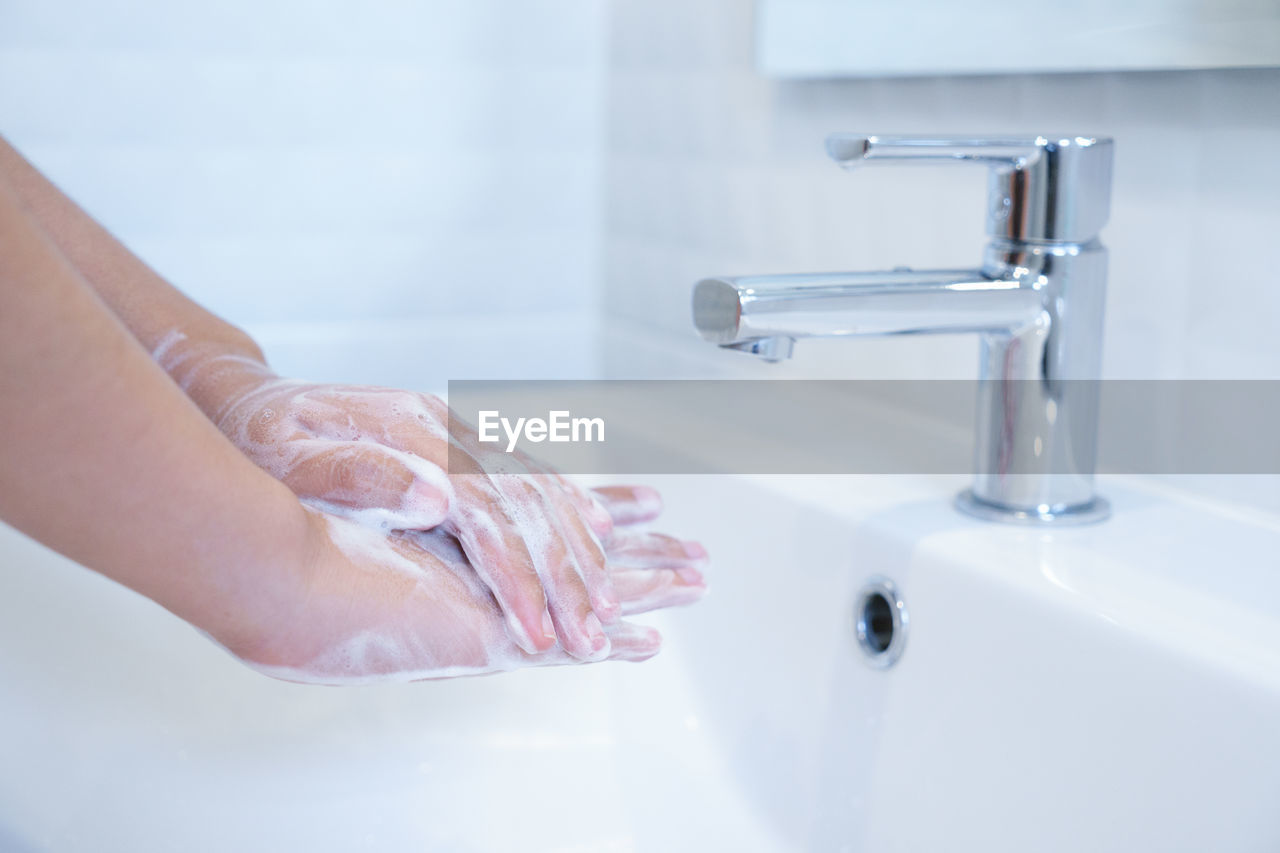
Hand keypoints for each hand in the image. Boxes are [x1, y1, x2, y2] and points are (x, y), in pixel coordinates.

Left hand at [155, 335, 697, 662]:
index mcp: (419, 441)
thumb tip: (436, 497)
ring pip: (549, 491)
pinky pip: (534, 480)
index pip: (492, 519)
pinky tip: (602, 529)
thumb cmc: (266, 433)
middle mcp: (454, 437)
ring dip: (593, 545)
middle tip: (605, 632)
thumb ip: (360, 474)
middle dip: (576, 575)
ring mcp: (463, 440)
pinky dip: (575, 509)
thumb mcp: (292, 454)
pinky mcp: (462, 446)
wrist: (252, 400)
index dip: (522, 580)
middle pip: (537, 508)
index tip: (543, 635)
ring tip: (637, 583)